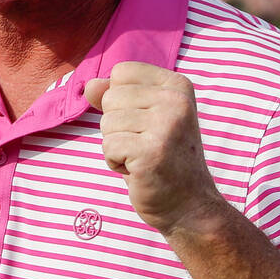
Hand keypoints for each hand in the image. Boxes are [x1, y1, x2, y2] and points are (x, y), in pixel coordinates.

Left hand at [83, 61, 221, 233]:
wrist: (189, 206)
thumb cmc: (162, 161)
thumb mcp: (142, 120)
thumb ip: (115, 98)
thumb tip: (90, 86)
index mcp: (177, 86)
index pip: (121, 73)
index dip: (121, 102)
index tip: (145, 124)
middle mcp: (176, 100)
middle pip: (111, 98)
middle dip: (116, 127)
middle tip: (144, 146)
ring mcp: (167, 125)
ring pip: (107, 123)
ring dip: (116, 147)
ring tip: (142, 158)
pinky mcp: (152, 151)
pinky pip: (109, 147)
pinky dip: (115, 163)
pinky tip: (139, 171)